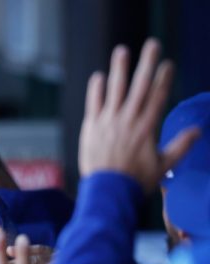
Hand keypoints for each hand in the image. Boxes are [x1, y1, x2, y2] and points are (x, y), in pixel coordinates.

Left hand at [78, 38, 199, 191]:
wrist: (108, 191)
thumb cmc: (137, 180)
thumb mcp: (164, 165)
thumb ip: (181, 146)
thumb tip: (198, 131)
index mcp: (148, 127)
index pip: (158, 96)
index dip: (164, 78)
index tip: (168, 64)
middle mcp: (129, 119)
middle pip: (140, 86)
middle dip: (147, 63)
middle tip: (152, 44)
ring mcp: (109, 121)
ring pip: (115, 89)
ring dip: (119, 68)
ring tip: (122, 50)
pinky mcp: (91, 127)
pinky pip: (94, 103)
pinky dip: (96, 89)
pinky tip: (99, 76)